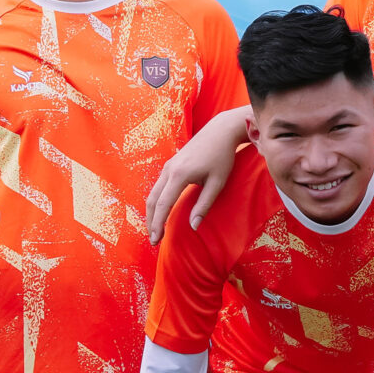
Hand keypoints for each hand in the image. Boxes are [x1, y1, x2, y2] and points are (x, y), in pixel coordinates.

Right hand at [144, 112, 247, 236]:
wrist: (220, 132)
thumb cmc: (222, 157)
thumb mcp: (217, 182)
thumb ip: (204, 205)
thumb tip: (193, 227)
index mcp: (180, 174)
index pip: (163, 204)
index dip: (158, 223)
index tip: (156, 239)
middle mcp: (169, 170)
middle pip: (152, 200)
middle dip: (151, 221)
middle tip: (154, 240)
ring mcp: (168, 166)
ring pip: (152, 193)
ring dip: (152, 212)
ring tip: (156, 229)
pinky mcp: (170, 165)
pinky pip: (158, 186)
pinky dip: (156, 202)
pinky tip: (160, 212)